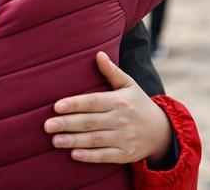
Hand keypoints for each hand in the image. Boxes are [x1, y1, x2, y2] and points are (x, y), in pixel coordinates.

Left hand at [44, 51, 171, 163]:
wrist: (162, 131)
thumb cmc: (138, 104)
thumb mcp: (129, 85)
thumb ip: (112, 71)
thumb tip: (98, 53)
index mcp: (119, 101)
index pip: (93, 102)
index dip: (74, 104)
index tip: (56, 106)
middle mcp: (121, 119)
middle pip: (90, 122)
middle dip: (67, 123)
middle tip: (47, 126)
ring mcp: (124, 138)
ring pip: (95, 140)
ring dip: (73, 140)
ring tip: (54, 140)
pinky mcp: (126, 154)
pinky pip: (105, 156)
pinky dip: (90, 156)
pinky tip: (74, 154)